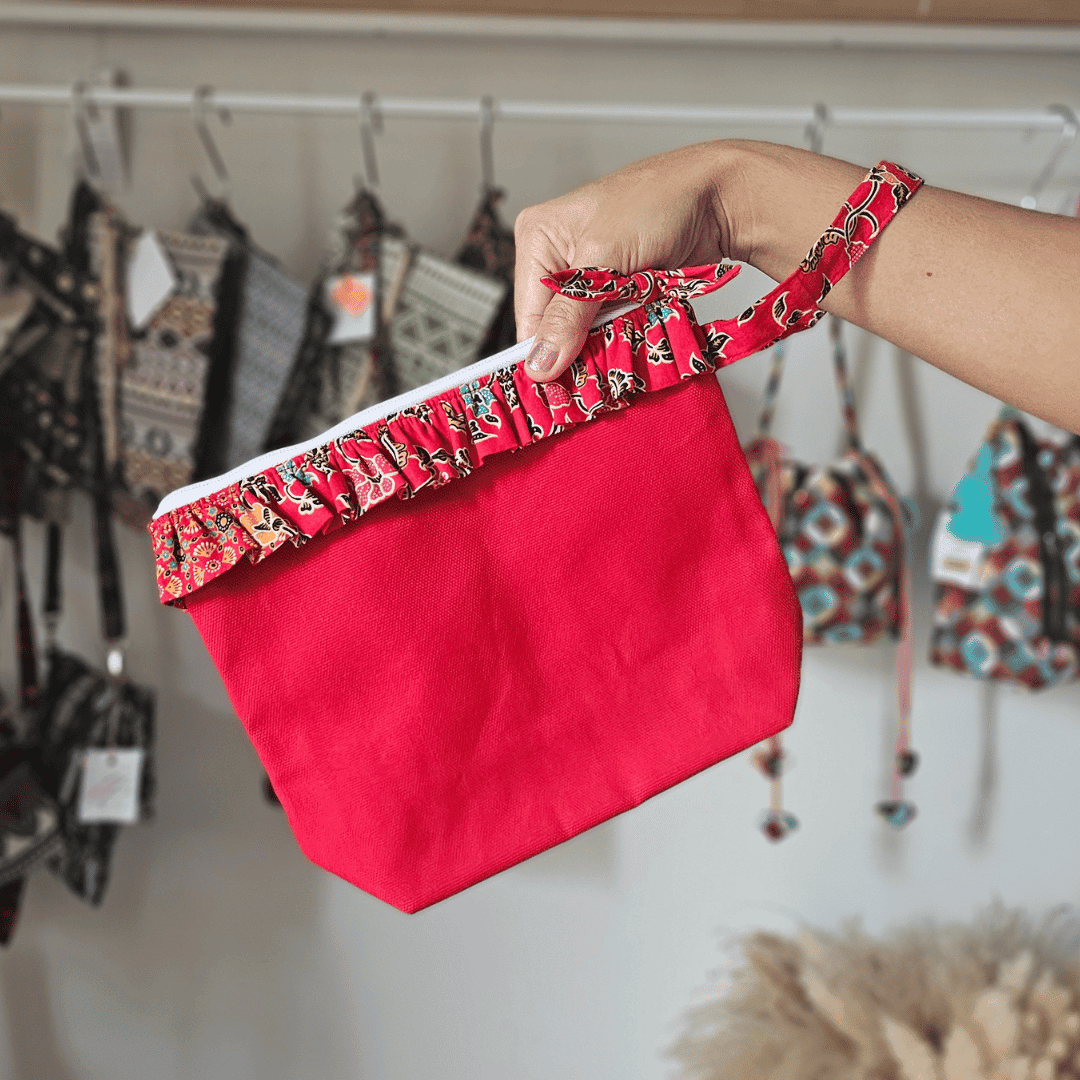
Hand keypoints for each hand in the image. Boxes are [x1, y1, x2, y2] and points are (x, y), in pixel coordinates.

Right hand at [513, 142, 735, 381]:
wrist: (718, 198)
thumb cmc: (661, 201)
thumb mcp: (604, 260)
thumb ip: (569, 316)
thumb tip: (540, 363)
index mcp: (538, 237)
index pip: (528, 315)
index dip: (543, 353)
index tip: (558, 388)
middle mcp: (559, 257)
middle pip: (553, 326)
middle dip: (575, 348)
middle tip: (596, 367)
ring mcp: (589, 275)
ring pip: (581, 331)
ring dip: (601, 344)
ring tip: (621, 343)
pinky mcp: (616, 288)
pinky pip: (606, 327)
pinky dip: (619, 336)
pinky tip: (632, 334)